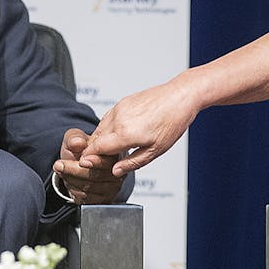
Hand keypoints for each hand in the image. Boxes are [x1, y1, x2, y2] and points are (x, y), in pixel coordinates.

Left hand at [53, 128, 125, 202]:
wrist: (77, 164)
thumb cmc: (79, 149)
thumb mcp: (74, 138)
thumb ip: (74, 138)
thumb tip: (77, 143)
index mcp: (114, 153)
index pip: (107, 161)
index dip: (94, 162)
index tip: (81, 160)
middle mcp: (117, 171)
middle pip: (97, 176)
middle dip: (74, 171)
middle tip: (59, 165)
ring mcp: (112, 187)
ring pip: (89, 188)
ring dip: (71, 179)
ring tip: (60, 171)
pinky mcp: (104, 199)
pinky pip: (87, 198)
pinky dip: (74, 190)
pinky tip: (69, 181)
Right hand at [79, 79, 200, 177]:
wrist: (180, 97)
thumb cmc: (172, 122)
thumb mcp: (155, 150)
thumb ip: (132, 162)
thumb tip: (116, 171)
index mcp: (125, 134)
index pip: (96, 149)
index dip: (89, 158)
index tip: (88, 164)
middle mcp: (118, 119)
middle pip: (94, 139)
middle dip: (94, 150)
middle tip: (103, 161)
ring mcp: (119, 109)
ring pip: (99, 128)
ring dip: (100, 139)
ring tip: (113, 149)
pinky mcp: (122, 102)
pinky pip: (107, 118)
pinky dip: (107, 128)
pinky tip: (118, 134)